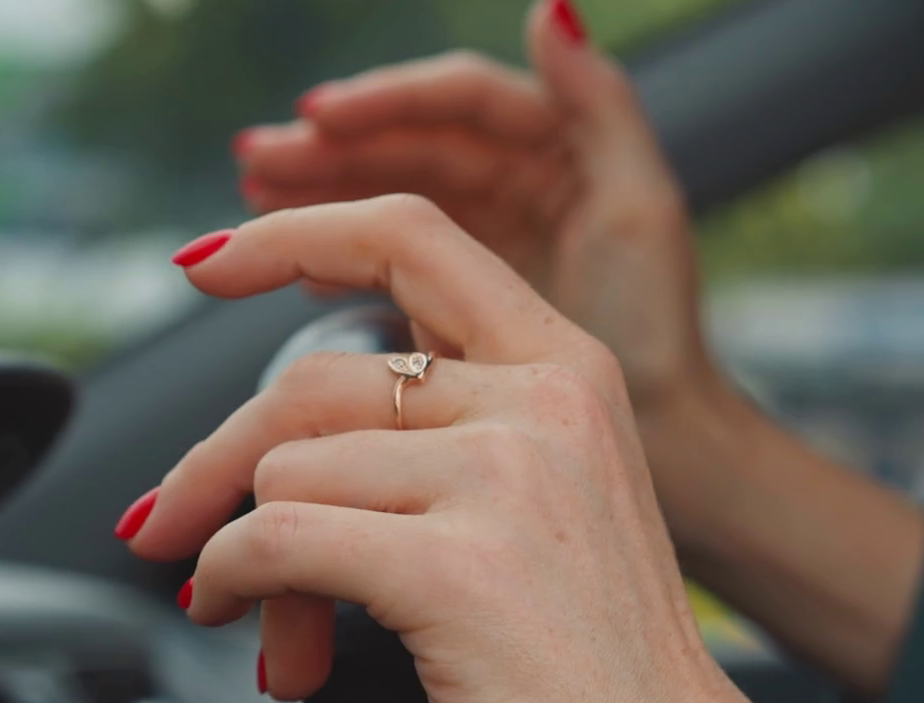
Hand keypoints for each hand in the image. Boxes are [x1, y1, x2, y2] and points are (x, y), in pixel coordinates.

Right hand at [234, 0, 714, 414]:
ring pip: (394, 194)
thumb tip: (553, 11)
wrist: (667, 439)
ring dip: (324, 192)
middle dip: (333, 148)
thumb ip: (603, 105)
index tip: (319, 117)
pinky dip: (347, 255)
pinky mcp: (473, 295)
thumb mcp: (640, 210)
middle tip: (257, 162)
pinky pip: (396, 257)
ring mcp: (496, 235)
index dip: (388, 101)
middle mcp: (525, 179)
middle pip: (413, 142)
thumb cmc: (661, 330)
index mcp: (564, 147)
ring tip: (256, 199)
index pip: (460, 100)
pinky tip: (301, 268)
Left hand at [236, 1, 923, 700]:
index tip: (210, 258)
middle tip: (170, 527)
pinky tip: (271, 638)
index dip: (292, 235)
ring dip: (246, 563)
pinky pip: (278, 542)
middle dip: (214, 463)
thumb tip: (288, 455)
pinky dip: (241, 588)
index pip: (412, 241)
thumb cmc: (613, 687)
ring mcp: (506, 483)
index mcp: (572, 377)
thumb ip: (453, 452)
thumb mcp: (552, 520)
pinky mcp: (458, 572)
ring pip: (288, 471)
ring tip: (283, 637)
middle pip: (313, 380)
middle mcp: (544, 408)